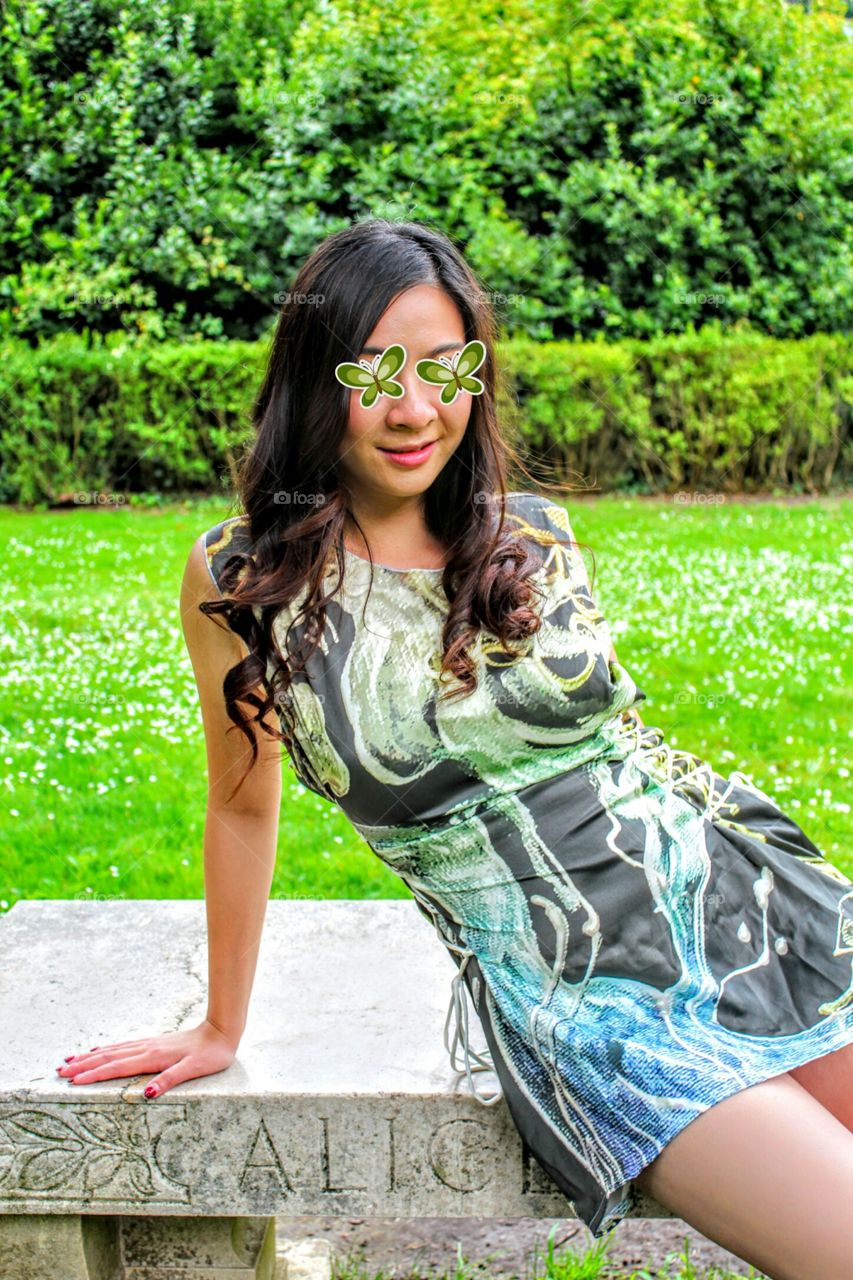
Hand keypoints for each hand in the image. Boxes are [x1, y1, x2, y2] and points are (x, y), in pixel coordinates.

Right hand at [55, 1018, 238, 1098]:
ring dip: (91, 1057)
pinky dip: (107, 1049)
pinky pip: (124, 1046)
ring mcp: (149, 1044)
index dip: (94, 1075)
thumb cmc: (210, 1055)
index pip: (117, 1068)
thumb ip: (170, 1080)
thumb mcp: (194, 1070)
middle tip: (59, 1071)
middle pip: (108, 1057)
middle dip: (84, 1065)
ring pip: (113, 1050)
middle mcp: (147, 1048)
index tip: (72, 1081)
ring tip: (70, 1061)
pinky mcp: (154, 1042)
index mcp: (153, 1057)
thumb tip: (147, 1094)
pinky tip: (99, 1051)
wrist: (222, 1031)